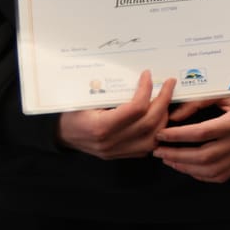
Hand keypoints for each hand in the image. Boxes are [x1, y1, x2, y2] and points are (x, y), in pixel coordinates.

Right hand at [57, 71, 174, 159]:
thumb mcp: (85, 98)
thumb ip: (108, 91)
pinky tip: (158, 116)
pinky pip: (148, 146)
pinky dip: (157, 130)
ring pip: (154, 137)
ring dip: (164, 117)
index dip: (146, 89)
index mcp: (101, 127)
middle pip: (150, 122)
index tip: (147, 75)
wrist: (60, 134)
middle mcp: (111, 142)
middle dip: (164, 100)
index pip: (136, 108)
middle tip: (169, 84)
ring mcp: (117, 151)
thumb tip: (135, 74)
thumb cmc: (71, 112)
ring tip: (166, 100)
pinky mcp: (121, 155)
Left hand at [153, 92, 229, 183]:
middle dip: (177, 155)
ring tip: (169, 159)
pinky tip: (187, 167)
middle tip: (159, 150)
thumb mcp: (226, 92)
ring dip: (185, 167)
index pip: (203, 132)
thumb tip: (174, 116)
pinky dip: (200, 175)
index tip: (161, 134)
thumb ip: (199, 102)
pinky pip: (220, 176)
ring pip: (210, 170)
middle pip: (204, 156)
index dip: (178, 135)